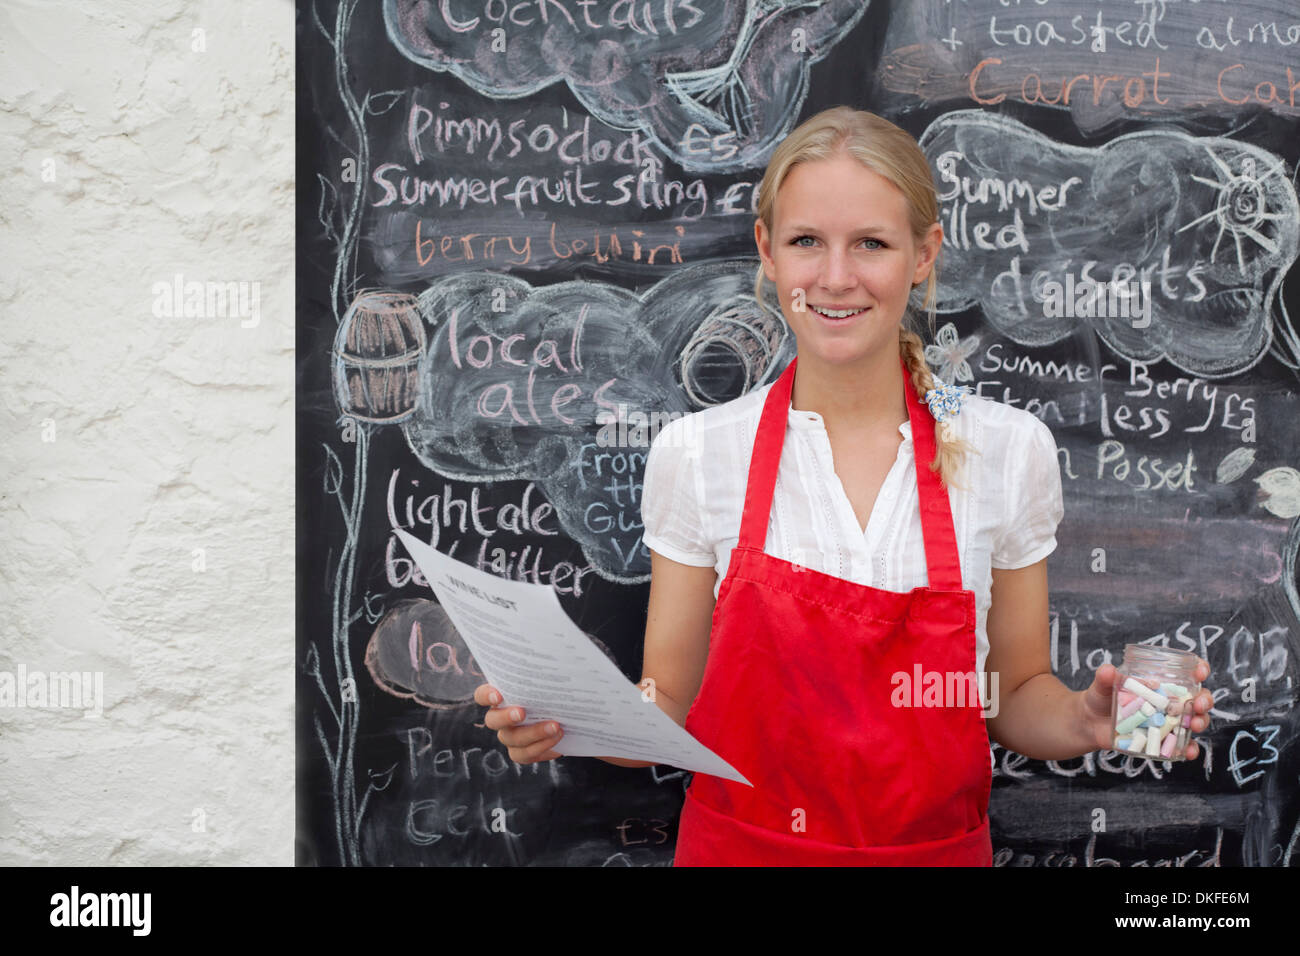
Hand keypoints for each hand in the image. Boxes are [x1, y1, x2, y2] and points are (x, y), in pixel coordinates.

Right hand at [474, 683, 563, 763]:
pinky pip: (525, 753)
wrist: (566, 719)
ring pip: (512, 738)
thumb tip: (556, 662)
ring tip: (555, 726)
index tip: (497, 695)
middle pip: (492, 720)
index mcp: (501, 696)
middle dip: (506, 717)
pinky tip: (557, 737)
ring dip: (534, 732)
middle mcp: (500, 718)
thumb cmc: (554, 694)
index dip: (486, 695)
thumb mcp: (550, 682)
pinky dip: (542, 746)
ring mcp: (509, 737)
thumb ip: (545, 674)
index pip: (482, 695)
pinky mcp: (521, 752)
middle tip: (522, 713)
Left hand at [1082, 658, 1213, 760]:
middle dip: (1204, 700)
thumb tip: (1107, 670)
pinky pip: (1182, 745)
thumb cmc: (1101, 698)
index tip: (1200, 672)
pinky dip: (1189, 749)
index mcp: (1160, 683)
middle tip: (1198, 704)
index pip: (1186, 673)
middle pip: (1197, 698)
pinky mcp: (1163, 739)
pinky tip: (1188, 751)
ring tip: (1194, 725)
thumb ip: (1104, 677)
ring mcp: (1168, 721)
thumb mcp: (1102, 685)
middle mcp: (1169, 701)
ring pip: (1194, 720)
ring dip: (1200, 722)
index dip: (1199, 670)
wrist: (1090, 723)